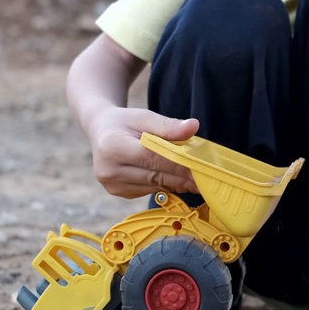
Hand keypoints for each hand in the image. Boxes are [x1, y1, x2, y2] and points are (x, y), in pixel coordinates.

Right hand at [86, 106, 200, 197]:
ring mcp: (112, 185)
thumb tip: (193, 126)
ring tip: (197, 179)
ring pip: (154, 186)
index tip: (202, 167)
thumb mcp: (144, 116)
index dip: (179, 164)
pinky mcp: (118, 193)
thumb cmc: (124, 122)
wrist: (100, 132)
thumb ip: (168, 125)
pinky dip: (164, 185)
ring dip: (176, 183)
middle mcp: (108, 170)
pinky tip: (177, 180)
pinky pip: (148, 190)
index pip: (153, 158)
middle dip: (182, 177)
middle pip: (155, 176)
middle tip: (208, 179)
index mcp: (112, 147)